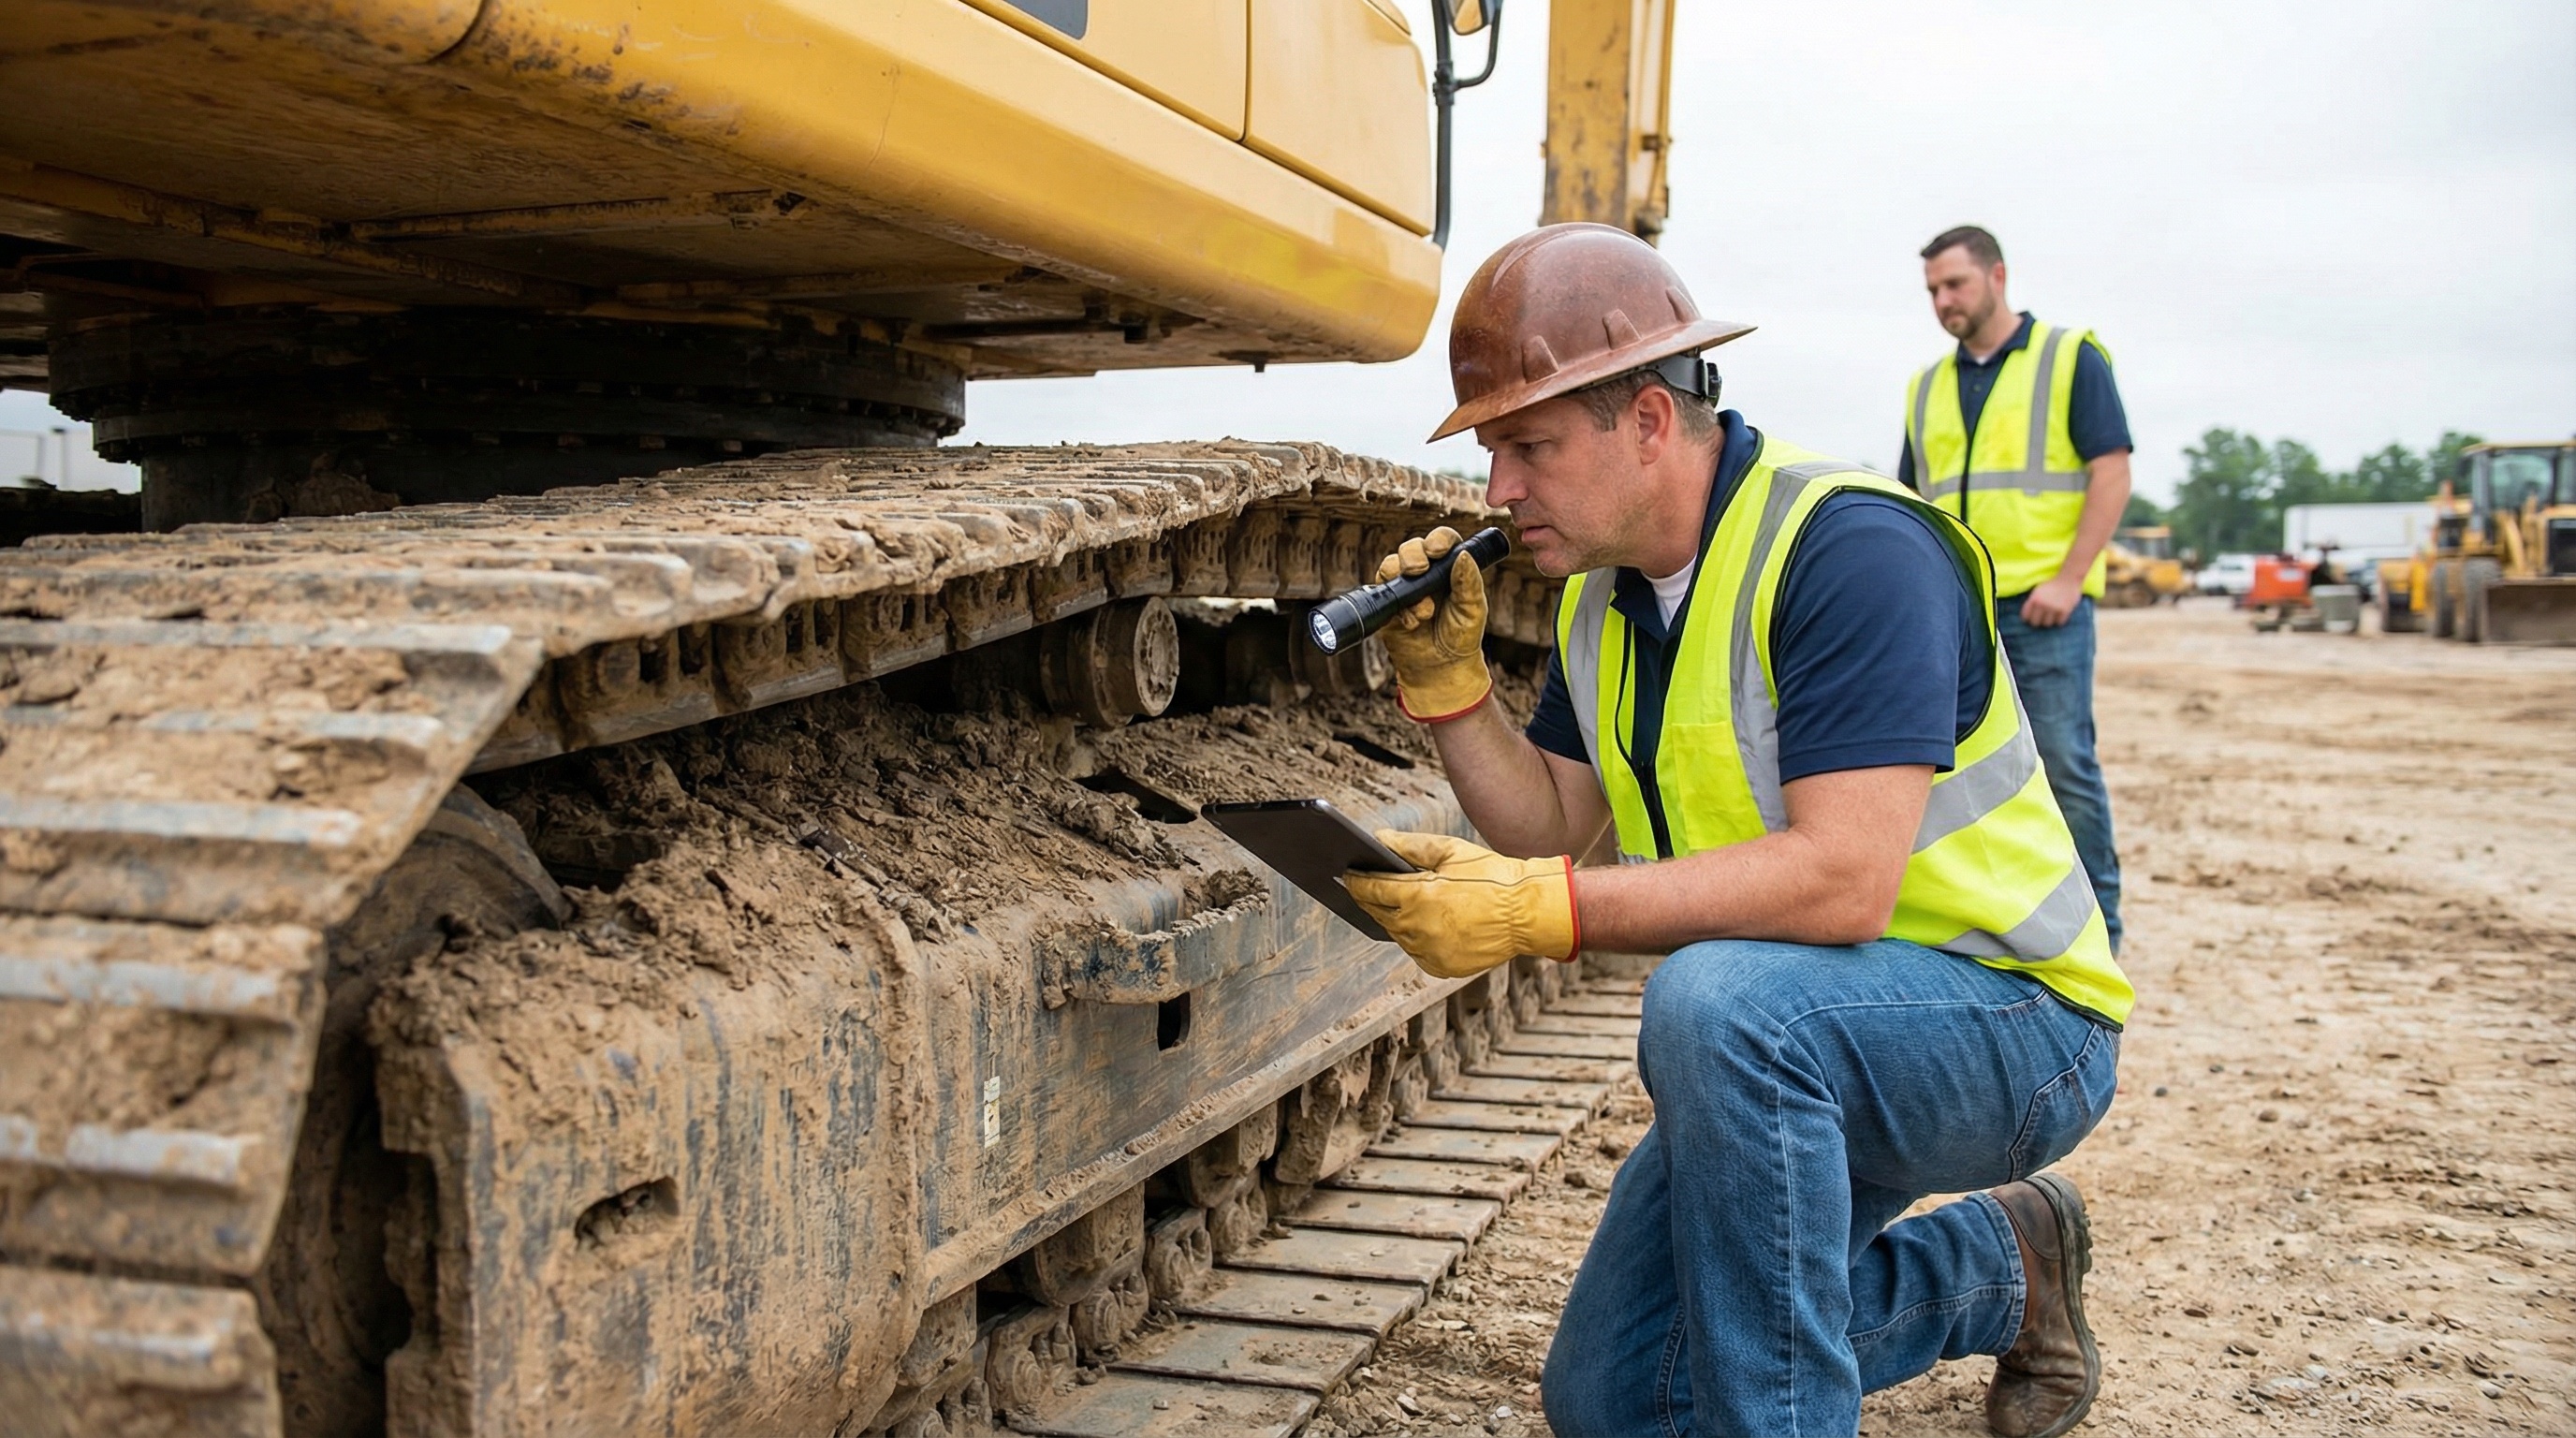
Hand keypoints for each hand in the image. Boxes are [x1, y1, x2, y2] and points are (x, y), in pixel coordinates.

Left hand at [1342, 830, 1577, 979]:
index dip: (1355, 881)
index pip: (1371, 889)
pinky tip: (1420, 923)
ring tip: (1391, 904)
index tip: (1345, 874)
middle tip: (1360, 887)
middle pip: (1378, 913)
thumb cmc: (1492, 876)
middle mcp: (1417, 929)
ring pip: (1397, 934)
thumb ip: (1410, 846)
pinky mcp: (1441, 967)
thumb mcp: (1451, 851)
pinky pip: (1417, 951)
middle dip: (1368, 899)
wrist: (1527, 913)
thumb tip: (1378, 839)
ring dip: (1392, 919)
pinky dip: (1415, 937)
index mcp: (1416, 897)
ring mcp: (1428, 952)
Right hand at [1372, 526, 1491, 720]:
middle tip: (1419, 570)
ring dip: (1404, 580)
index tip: (1438, 552)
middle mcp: (1425, 573)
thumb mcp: (1473, 609)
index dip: (1437, 540)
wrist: (1442, 668)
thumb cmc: (1461, 636)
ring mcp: (1404, 588)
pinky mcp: (1388, 605)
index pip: (1441, 540)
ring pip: (1391, 565)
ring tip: (1424, 610)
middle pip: (1411, 547)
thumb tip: (1463, 555)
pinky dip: (1398, 606)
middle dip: (1412, 555)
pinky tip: (1413, 622)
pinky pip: (1382, 593)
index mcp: (1449, 567)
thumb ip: (1469, 582)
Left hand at [2019, 574, 2084, 627]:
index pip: (2026, 616)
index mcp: (2034, 598)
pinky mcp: (2065, 611)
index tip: (2032, 618)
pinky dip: (2059, 620)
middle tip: (2043, 619)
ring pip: (2047, 624)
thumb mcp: (2038, 591)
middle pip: (2035, 623)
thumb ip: (2032, 602)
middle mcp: (2043, 604)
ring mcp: (2054, 608)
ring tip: (2052, 616)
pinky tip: (2060, 615)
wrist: (2069, 578)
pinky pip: (2059, 623)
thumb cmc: (2052, 585)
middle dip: (2038, 621)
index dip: (2028, 618)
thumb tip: (2027, 618)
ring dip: (2049, 621)